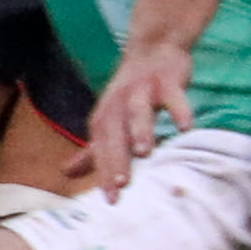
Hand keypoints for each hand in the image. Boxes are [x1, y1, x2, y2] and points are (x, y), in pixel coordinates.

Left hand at [72, 43, 192, 198]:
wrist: (153, 50)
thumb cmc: (130, 94)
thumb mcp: (108, 121)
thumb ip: (92, 150)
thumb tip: (65, 173)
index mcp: (104, 118)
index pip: (100, 148)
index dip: (103, 173)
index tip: (111, 199)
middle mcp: (117, 104)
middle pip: (114, 133)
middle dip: (116, 158)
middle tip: (121, 183)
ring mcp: (142, 91)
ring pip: (138, 111)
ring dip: (141, 130)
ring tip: (146, 153)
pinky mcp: (167, 81)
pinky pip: (174, 96)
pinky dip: (179, 110)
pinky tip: (185, 128)